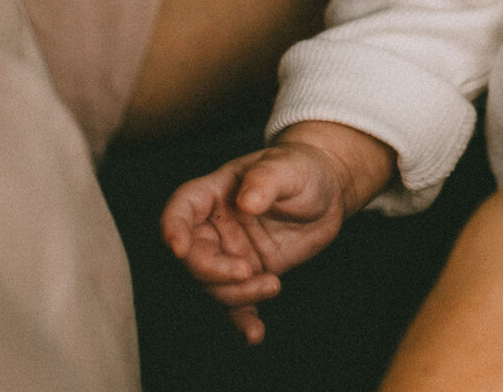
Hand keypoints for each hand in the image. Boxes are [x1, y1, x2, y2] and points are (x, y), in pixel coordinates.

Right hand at [161, 122, 392, 341]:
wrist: (329, 194)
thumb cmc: (303, 169)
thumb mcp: (289, 167)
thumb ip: (266, 180)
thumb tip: (247, 201)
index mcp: (215, 193)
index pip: (182, 209)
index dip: (173, 228)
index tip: (179, 248)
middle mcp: (216, 226)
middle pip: (193, 255)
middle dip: (212, 270)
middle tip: (245, 272)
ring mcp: (231, 254)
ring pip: (214, 285)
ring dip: (237, 294)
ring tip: (273, 285)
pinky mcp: (250, 276)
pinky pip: (238, 305)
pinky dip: (243, 322)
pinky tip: (254, 335)